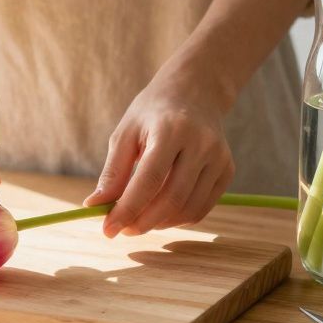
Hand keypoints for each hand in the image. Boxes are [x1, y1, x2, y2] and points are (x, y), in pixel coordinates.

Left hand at [84, 68, 234, 237]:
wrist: (193, 92)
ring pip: (188, 209)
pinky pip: (202, 208)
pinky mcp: (227, 170)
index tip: (108, 229)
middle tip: (123, 230)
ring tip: (139, 220)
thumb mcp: (125, 133)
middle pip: (172, 198)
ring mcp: (219, 158)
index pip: (150, 179)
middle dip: (143, 222)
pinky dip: (178, 219)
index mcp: (171, 129)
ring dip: (160, 224)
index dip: (127, 209)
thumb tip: (94, 206)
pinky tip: (161, 214)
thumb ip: (113, 171)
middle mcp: (201, 143)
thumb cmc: (152, 113)